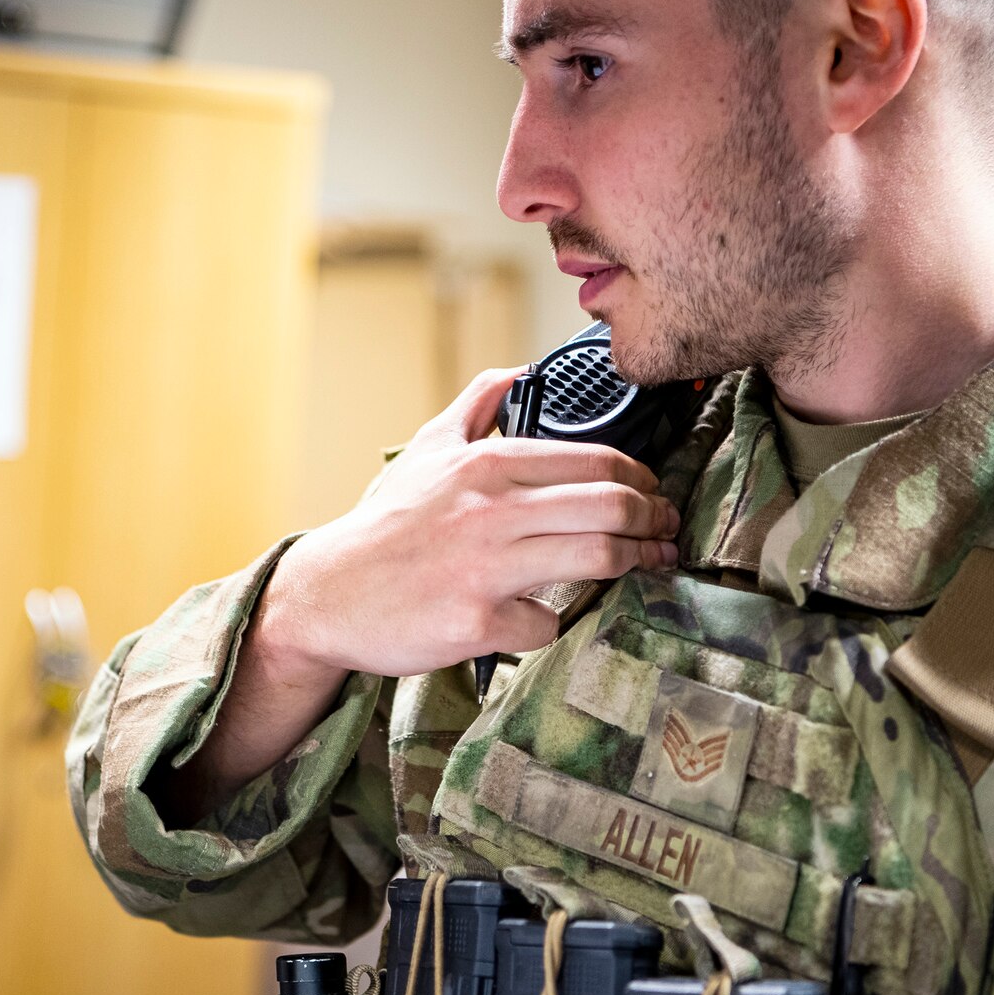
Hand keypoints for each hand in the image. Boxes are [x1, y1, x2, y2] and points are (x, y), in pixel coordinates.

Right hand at [255, 366, 679, 685]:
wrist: (328, 594)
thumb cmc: (384, 525)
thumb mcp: (425, 451)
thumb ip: (477, 407)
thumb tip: (519, 371)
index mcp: (486, 465)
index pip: (596, 461)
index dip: (642, 479)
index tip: (654, 493)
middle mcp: (490, 511)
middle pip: (611, 506)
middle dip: (654, 519)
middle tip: (665, 530)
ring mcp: (486, 568)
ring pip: (597, 558)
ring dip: (635, 563)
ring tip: (646, 565)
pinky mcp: (477, 622)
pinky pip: (547, 623)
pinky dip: (551, 621)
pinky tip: (540, 615)